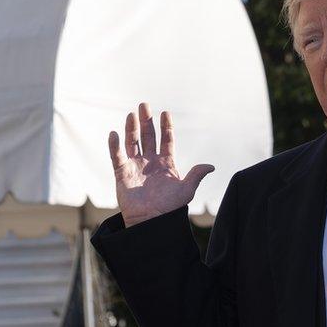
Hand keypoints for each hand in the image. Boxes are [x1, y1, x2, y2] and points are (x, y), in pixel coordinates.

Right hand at [109, 103, 213, 226]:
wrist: (151, 221)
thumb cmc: (170, 208)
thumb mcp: (187, 190)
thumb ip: (196, 175)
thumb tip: (211, 166)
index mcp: (166, 163)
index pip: (166, 140)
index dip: (166, 127)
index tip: (166, 113)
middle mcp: (150, 162)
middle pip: (147, 136)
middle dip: (146, 121)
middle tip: (144, 105)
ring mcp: (135, 166)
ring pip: (132, 142)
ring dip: (131, 128)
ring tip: (131, 114)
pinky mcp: (122, 173)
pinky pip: (117, 156)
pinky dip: (115, 145)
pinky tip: (115, 133)